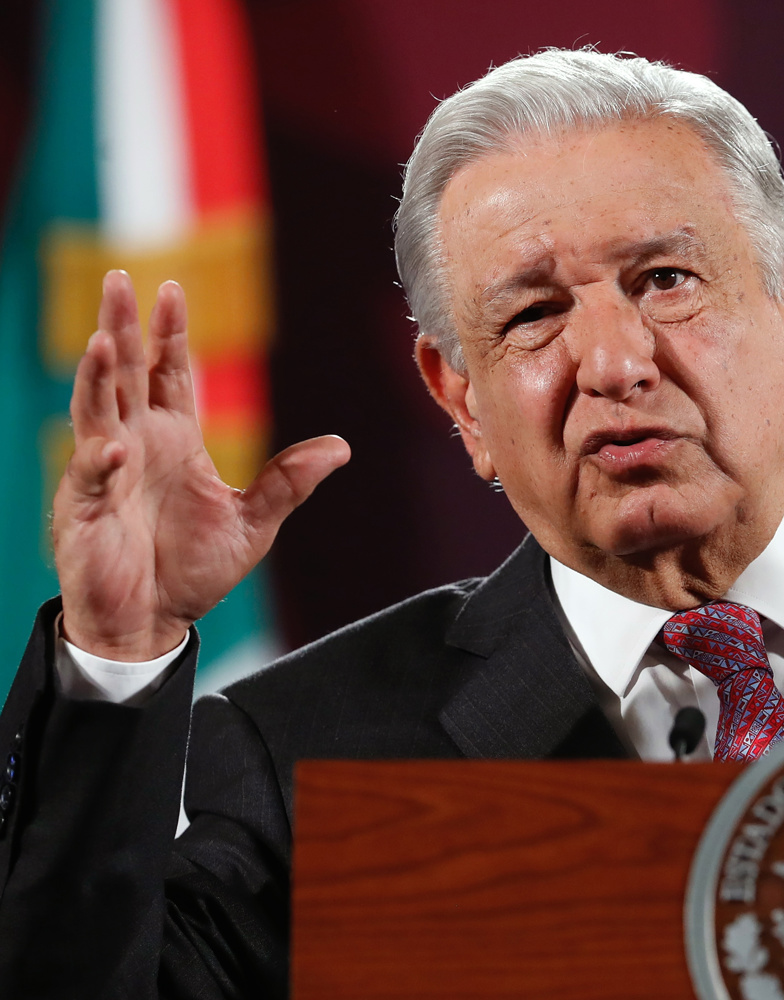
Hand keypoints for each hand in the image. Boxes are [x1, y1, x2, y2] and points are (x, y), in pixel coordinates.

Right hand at [54, 271, 349, 660]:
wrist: (153, 622)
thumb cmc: (192, 570)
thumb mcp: (253, 522)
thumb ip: (290, 481)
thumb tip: (341, 446)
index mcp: (173, 440)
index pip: (168, 373)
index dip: (167, 333)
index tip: (172, 288)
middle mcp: (136, 445)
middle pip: (125, 372)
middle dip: (121, 327)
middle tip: (119, 280)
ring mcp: (107, 473)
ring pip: (96, 409)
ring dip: (97, 375)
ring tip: (101, 338)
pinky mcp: (87, 510)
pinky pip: (93, 478)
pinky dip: (102, 462)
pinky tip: (115, 449)